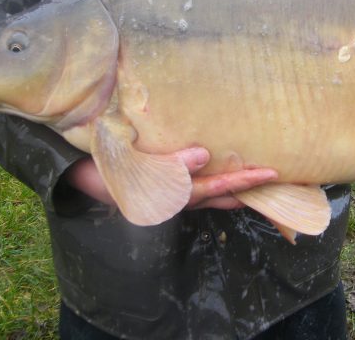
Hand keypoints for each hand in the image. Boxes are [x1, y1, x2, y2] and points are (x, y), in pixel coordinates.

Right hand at [65, 148, 277, 210]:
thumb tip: (205, 156)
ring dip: (235, 189)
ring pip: (210, 195)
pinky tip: (224, 174)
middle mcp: (176, 197)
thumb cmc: (105, 168)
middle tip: (278, 183)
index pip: (215, 187)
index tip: (269, 173)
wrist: (75, 175)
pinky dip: (216, 184)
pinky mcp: (164, 188)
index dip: (243, 181)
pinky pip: (196, 188)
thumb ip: (169, 165)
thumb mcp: (133, 167)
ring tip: (260, 182)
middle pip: (220, 196)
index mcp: (172, 193)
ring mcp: (170, 194)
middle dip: (248, 190)